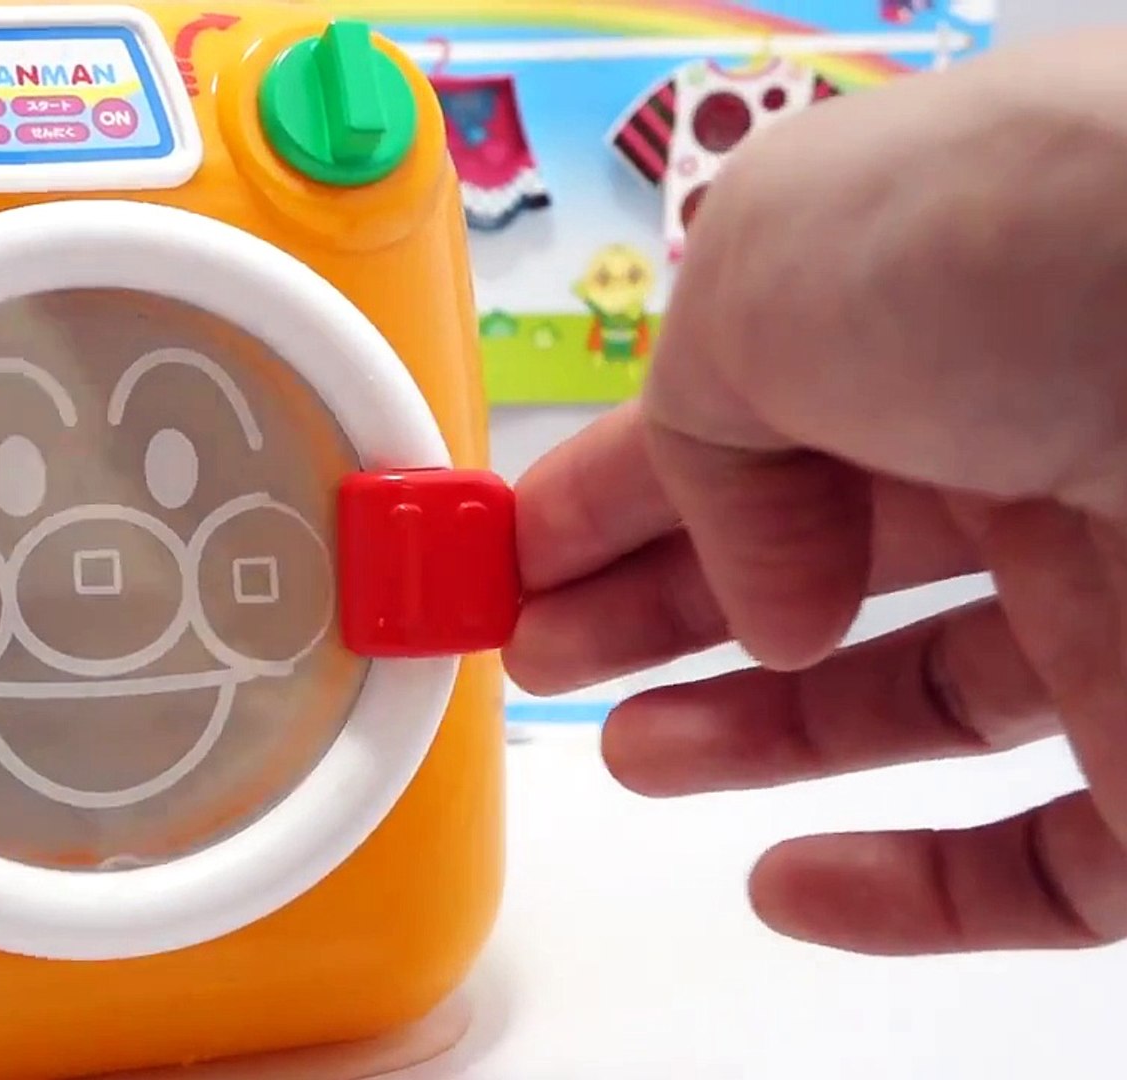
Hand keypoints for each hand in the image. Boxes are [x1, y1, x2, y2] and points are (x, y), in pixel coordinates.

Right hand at [504, 33, 1126, 956]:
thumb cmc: (1034, 237)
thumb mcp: (764, 280)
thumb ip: (692, 432)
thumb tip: (747, 583)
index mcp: (926, 315)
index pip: (740, 419)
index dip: (610, 489)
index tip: (511, 556)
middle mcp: (1030, 449)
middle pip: (813, 555)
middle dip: (657, 610)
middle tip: (544, 657)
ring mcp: (1118, 610)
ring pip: (916, 704)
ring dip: (757, 738)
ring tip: (635, 756)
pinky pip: (1046, 866)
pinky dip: (905, 895)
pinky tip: (792, 882)